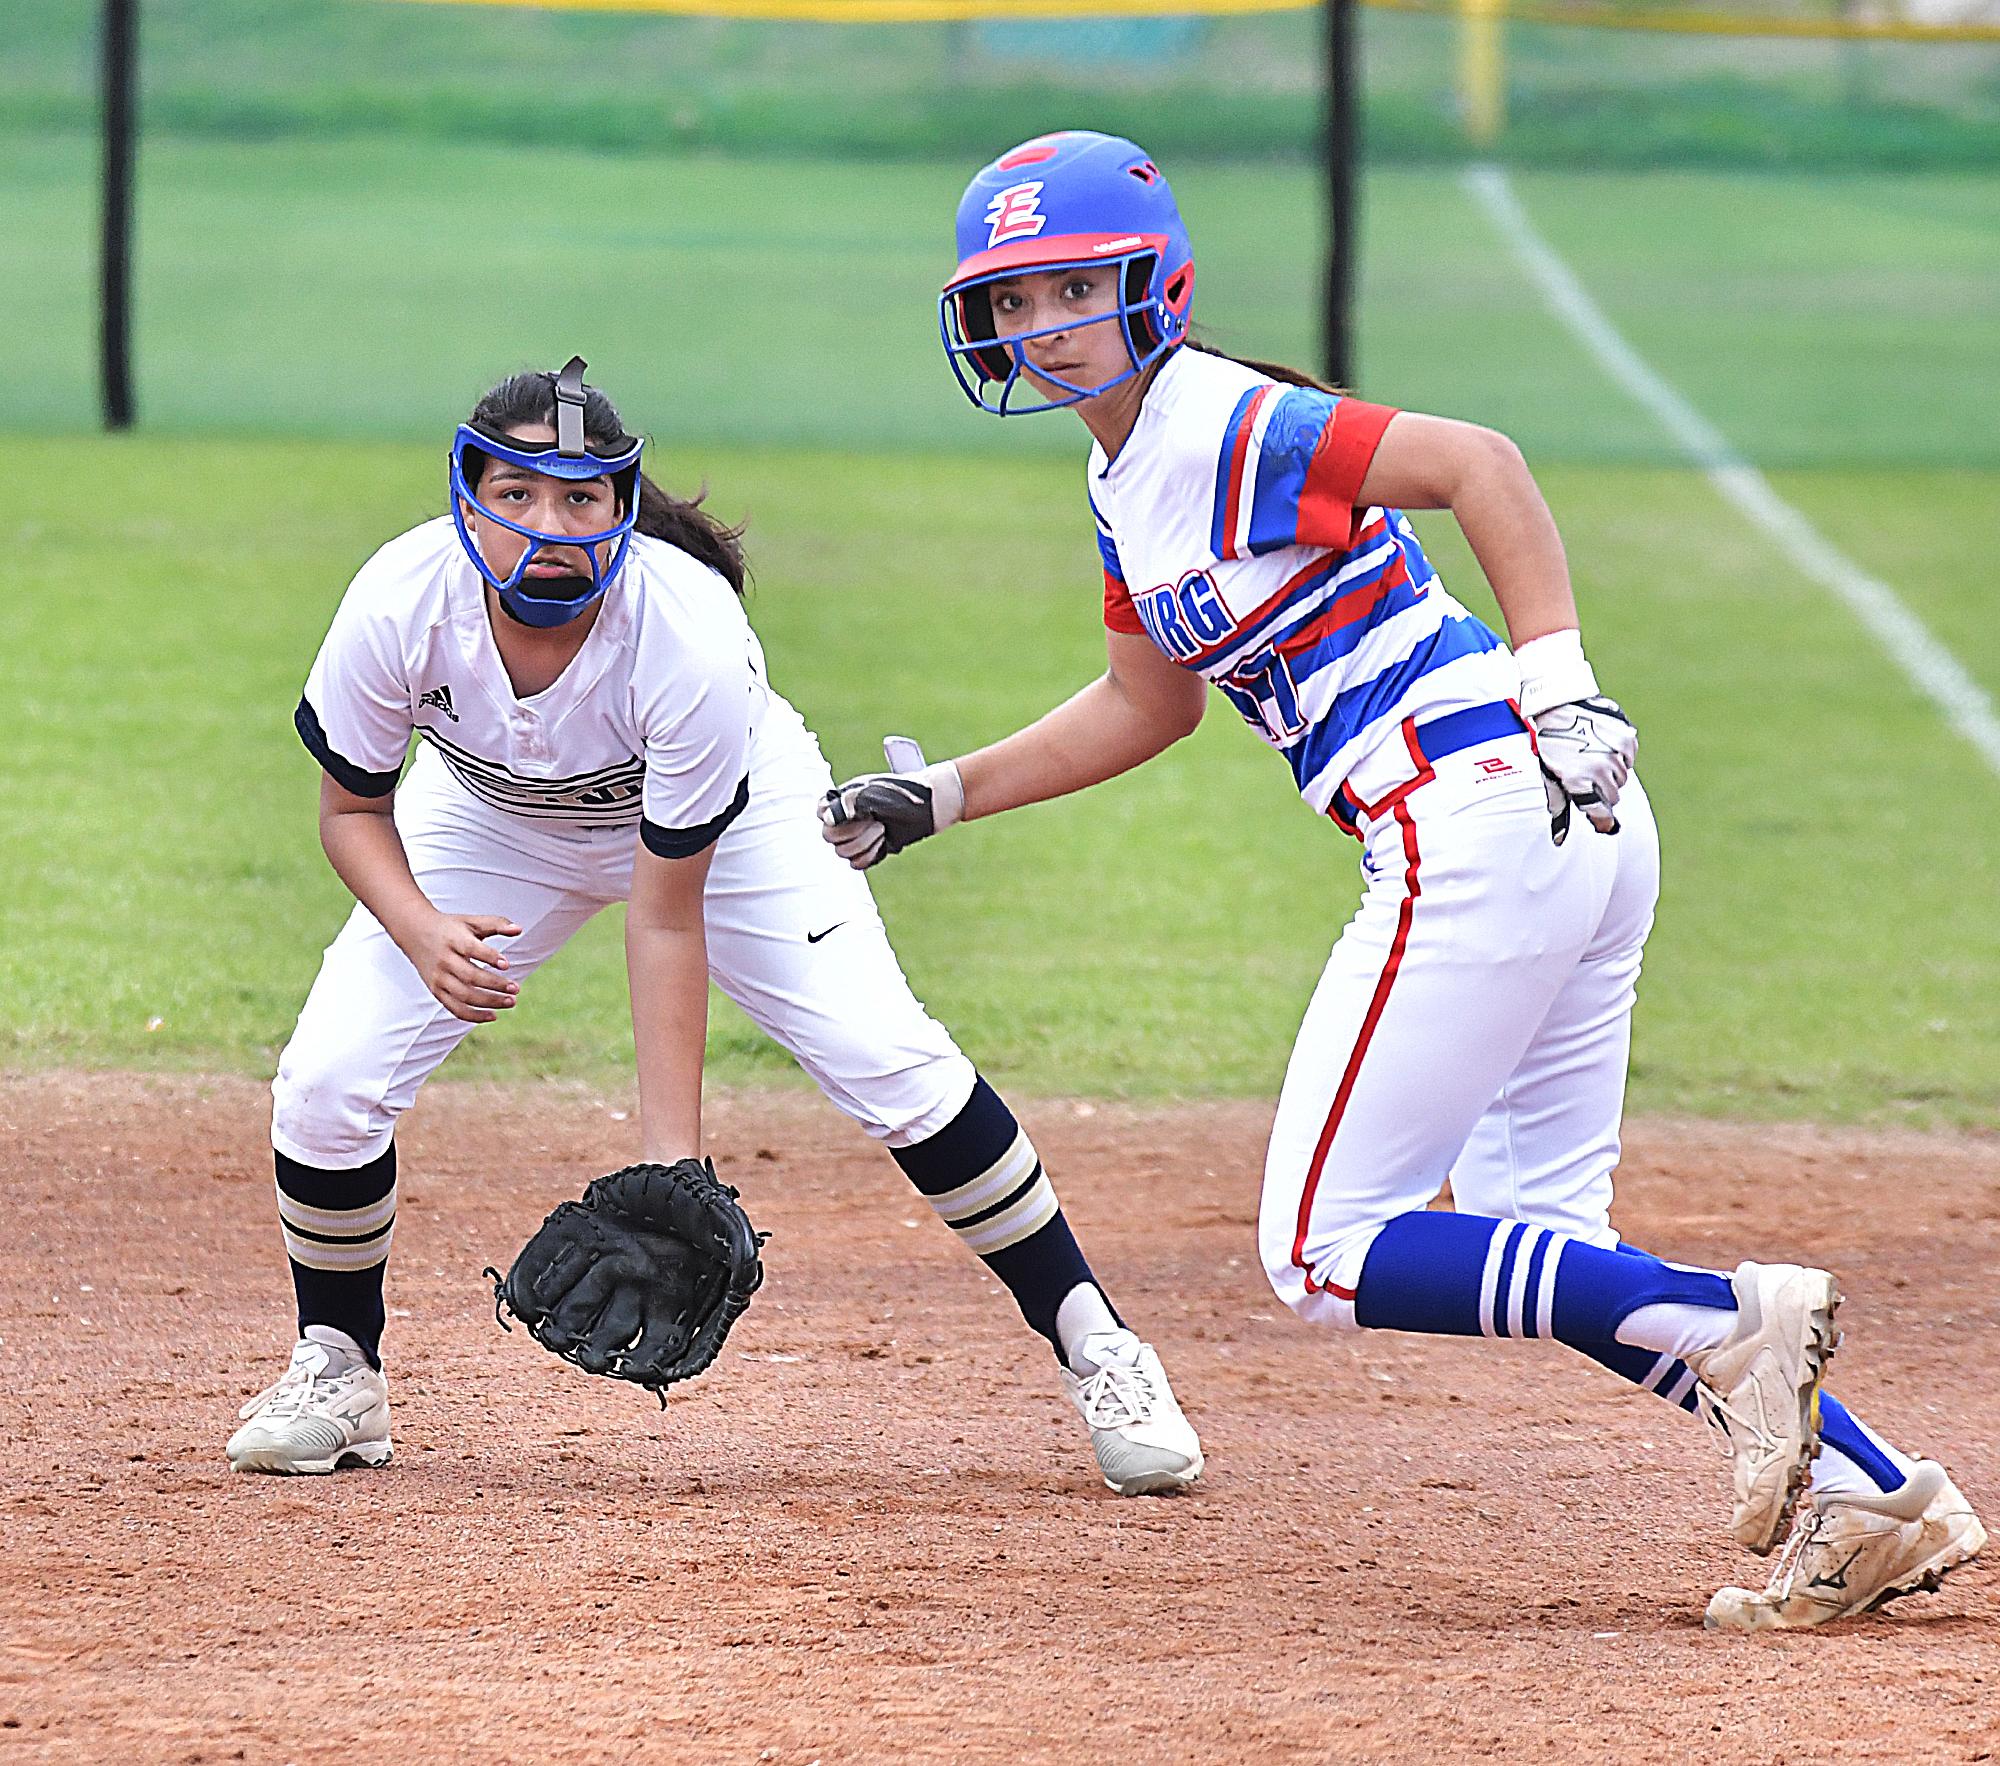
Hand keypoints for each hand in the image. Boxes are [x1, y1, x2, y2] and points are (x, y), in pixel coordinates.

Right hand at [399, 911, 522, 1021]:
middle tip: (516, 989)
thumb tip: (519, 929)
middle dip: (494, 984)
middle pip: (469, 976)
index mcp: (453, 940)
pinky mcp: (435, 990)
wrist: (414, 932)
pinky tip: (493, 1016)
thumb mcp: (471, 921)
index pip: (471, 949)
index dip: (489, 957)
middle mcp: (444, 960)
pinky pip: (454, 1008)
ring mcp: (439, 977)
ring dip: (488, 1001)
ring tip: (510, 1002)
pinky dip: (473, 1015)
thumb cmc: (450, 927)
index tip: (507, 964)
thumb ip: (496, 923)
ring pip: (463, 995)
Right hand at [818, 737, 963, 870]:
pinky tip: (884, 842)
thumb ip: (845, 805)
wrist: (926, 807)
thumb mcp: (870, 795)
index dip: (836, 816)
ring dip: (865, 842)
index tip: (857, 810)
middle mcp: (844, 820)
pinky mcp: (868, 853)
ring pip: (842, 853)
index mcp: (840, 800)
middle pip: (829, 837)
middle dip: (853, 830)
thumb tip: (826, 820)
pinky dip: (871, 855)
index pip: (821, 814)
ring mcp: (855, 837)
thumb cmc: (899, 794)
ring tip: (883, 829)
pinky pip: (856, 864)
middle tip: (875, 819)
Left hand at [1532, 697, 1634, 834]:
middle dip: (1601, 790)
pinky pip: (1629, 758)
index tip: (1603, 823)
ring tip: (1591, 756)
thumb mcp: (1550, 776)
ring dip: (1610, 772)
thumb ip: (1559, 806)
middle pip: (1613, 795)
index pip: (1602, 812)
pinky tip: (1601, 744)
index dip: (1602, 820)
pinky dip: (1619, 755)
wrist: (1560, 706)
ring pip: (1622, 777)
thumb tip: (1559, 838)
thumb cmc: (1551, 743)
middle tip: (1586, 776)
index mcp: (1581, 782)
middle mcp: (1602, 770)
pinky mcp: (1627, 738)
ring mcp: (1617, 754)